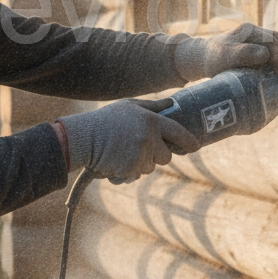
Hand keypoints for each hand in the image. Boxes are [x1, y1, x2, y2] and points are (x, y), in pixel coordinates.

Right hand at [58, 98, 198, 182]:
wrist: (82, 137)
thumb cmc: (106, 120)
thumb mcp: (130, 106)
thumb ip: (153, 107)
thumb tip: (173, 103)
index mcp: (151, 121)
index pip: (179, 133)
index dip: (189, 141)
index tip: (195, 147)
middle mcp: (149, 139)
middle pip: (166, 157)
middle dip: (157, 155)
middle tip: (140, 147)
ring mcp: (140, 156)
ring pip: (150, 167)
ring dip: (140, 163)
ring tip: (122, 151)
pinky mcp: (130, 170)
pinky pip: (136, 175)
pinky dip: (128, 171)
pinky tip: (116, 160)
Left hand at [175, 22, 277, 80]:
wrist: (202, 58)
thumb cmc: (213, 60)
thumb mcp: (226, 58)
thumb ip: (244, 54)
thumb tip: (266, 54)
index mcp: (249, 30)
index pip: (273, 41)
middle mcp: (253, 30)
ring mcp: (255, 37)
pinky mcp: (255, 44)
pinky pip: (273, 47)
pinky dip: (277, 57)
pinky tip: (273, 69)